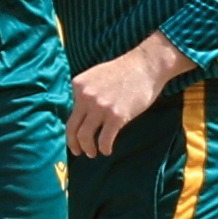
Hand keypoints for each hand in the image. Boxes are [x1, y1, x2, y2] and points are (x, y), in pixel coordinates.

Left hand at [68, 35, 192, 156]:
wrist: (146, 65)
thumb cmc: (125, 71)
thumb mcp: (96, 75)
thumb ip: (87, 92)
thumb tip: (83, 113)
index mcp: (78, 85)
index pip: (71, 112)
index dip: (75, 125)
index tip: (78, 134)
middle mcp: (85, 96)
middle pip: (72, 128)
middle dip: (73, 143)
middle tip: (78, 151)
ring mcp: (100, 107)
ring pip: (84, 136)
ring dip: (87, 149)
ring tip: (92, 153)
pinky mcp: (116, 116)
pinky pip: (104, 140)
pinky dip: (104, 148)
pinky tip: (107, 150)